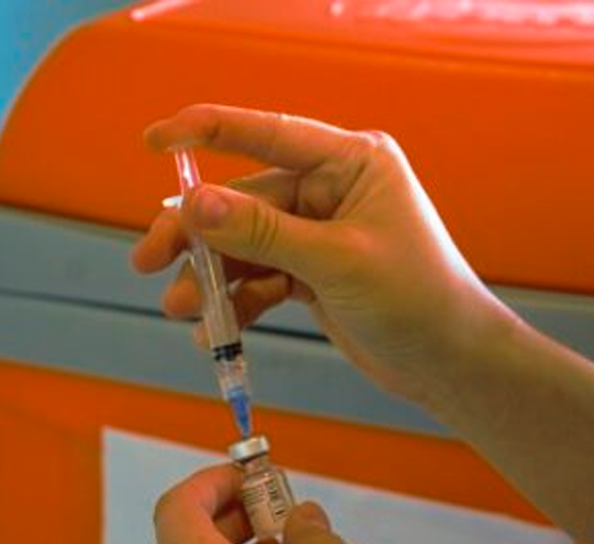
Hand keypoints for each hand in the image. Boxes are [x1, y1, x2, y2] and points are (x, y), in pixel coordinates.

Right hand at [132, 104, 509, 403]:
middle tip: (146, 260)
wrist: (446, 362)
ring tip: (181, 308)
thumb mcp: (336, 262)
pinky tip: (217, 331)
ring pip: (244, 247)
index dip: (208, 132)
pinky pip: (258, 280)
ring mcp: (317, 234)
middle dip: (196, 236)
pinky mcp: (309, 273)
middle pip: (243, 204)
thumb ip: (263, 233)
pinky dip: (236, 303)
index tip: (156, 139)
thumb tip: (196, 205)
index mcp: (350, 163)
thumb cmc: (416, 299)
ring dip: (210, 279)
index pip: (269, 134)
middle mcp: (329, 192)